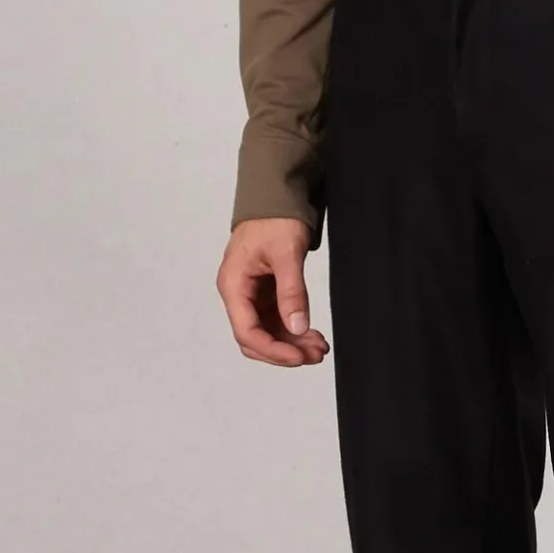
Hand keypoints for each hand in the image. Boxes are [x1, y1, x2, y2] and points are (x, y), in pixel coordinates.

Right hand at [219, 217, 329, 365]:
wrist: (276, 195)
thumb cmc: (274, 218)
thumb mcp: (286, 254)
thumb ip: (292, 292)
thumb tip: (297, 327)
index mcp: (234, 285)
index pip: (247, 331)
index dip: (273, 349)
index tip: (299, 357)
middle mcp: (238, 294)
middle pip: (255, 338)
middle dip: (284, 350)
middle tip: (315, 355)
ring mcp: (252, 295)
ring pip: (268, 332)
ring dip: (292, 343)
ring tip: (320, 347)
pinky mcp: (265, 293)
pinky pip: (276, 320)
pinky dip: (294, 330)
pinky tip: (312, 336)